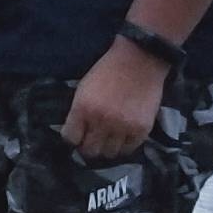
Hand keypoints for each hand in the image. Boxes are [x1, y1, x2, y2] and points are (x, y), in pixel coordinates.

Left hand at [64, 37, 169, 160]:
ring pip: (109, 153)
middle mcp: (101, 120)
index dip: (73, 138)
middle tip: (93, 140)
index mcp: (83, 108)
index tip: (77, 135)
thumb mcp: (84, 88)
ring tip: (109, 137)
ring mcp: (122, 127)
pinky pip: (129, 149)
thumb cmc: (108, 70)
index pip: (70, 138)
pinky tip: (124, 135)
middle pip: (90, 150)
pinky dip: (125, 145)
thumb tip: (75, 133)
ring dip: (107, 147)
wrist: (140, 59)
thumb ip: (78, 111)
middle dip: (89, 146)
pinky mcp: (141, 129)